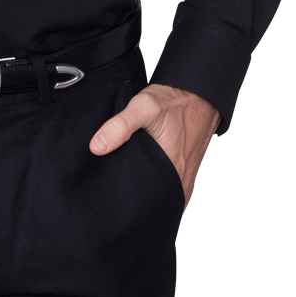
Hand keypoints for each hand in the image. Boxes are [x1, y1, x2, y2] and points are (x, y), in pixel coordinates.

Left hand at [89, 84, 219, 211]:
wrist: (199, 92)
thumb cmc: (173, 100)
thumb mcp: (144, 107)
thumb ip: (121, 126)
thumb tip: (96, 147)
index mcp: (171, 170)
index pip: (148, 201)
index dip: (130, 204)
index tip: (111, 202)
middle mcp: (181, 178)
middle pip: (156, 201)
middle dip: (137, 203)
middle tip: (113, 198)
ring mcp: (185, 174)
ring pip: (164, 194)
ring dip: (148, 194)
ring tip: (125, 190)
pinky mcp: (186, 166)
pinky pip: (170, 184)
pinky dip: (157, 184)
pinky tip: (142, 176)